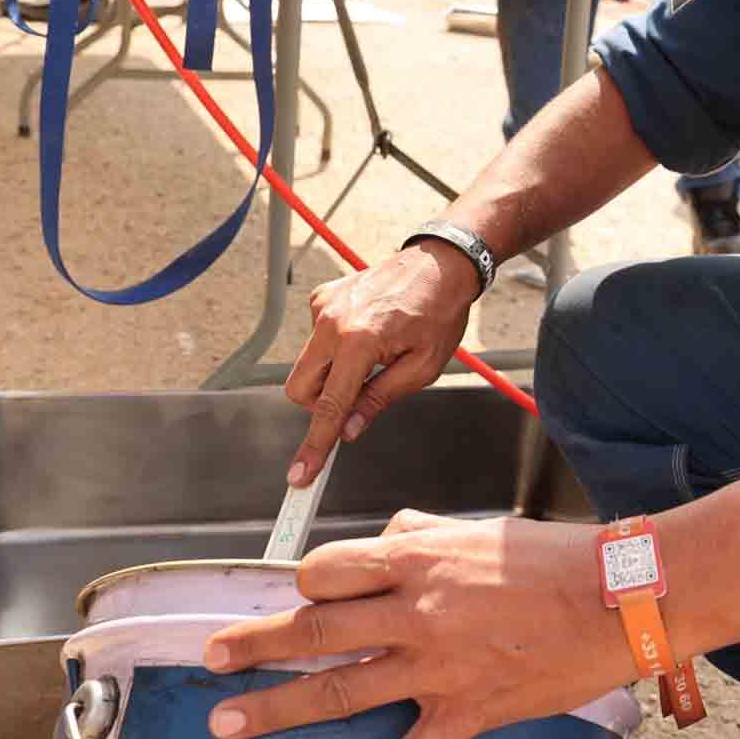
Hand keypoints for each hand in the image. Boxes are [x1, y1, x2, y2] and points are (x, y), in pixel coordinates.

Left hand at [202, 511, 634, 738]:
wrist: (620, 597)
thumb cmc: (555, 557)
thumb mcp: (479, 529)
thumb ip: (423, 533)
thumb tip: (387, 536)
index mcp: (417, 559)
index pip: (326, 571)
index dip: (302, 585)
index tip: (290, 597)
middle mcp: (415, 613)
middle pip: (312, 632)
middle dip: (252, 646)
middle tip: (210, 658)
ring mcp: (436, 667)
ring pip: (337, 692)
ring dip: (275, 709)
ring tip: (229, 722)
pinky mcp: (466, 710)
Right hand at [284, 241, 480, 485]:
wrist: (440, 264)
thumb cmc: (438, 313)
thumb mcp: (422, 368)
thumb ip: (380, 399)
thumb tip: (350, 429)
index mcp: (359, 341)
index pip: (328, 406)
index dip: (315, 446)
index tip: (300, 474)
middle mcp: (332, 321)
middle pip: (299, 388)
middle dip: (320, 405)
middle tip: (356, 400)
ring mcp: (323, 306)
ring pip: (306, 364)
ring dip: (332, 374)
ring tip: (373, 357)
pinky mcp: (322, 298)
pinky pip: (317, 339)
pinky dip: (335, 348)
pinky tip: (367, 335)